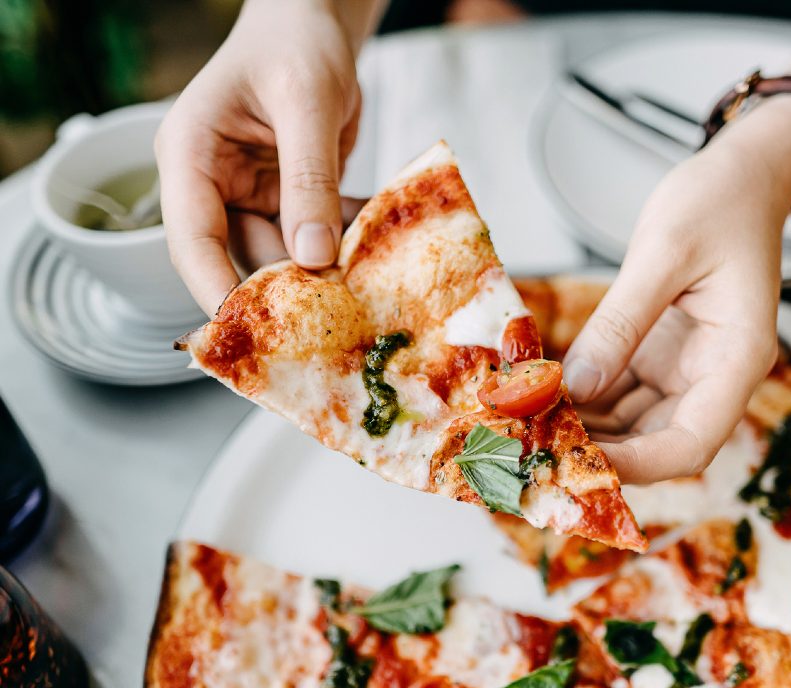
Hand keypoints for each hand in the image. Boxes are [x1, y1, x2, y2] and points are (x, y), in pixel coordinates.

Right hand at [155, 0, 360, 315]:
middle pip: (242, 261)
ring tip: (370, 284)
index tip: (252, 333)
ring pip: (284, 260)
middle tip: (339, 319)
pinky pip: (313, 244)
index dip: (218, 291)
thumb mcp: (307, 102)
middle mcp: (212, 186)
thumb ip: (309, 178)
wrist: (315, 23)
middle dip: (289, 292)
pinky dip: (344, 249)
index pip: (193, 240)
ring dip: (326, 273)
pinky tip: (378, 252)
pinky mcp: (286, 206)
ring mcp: (250, 199)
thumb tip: (312, 255)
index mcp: (191, 156)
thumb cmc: (297, 42)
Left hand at [563, 99, 790, 483]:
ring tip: (529, 424)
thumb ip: (620, 322)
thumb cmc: (719, 202)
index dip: (637, 465)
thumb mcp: (664, 252)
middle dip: (600, 452)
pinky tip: (542, 396)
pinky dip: (584, 401)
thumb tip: (575, 386)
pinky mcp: (659, 361)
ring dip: (585, 431)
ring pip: (632, 427)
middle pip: (657, 445)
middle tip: (535, 444)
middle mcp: (714, 379)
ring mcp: (685, 374)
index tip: (580, 463)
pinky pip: (619, 396)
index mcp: (738, 360)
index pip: (692, 443)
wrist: (741, 179)